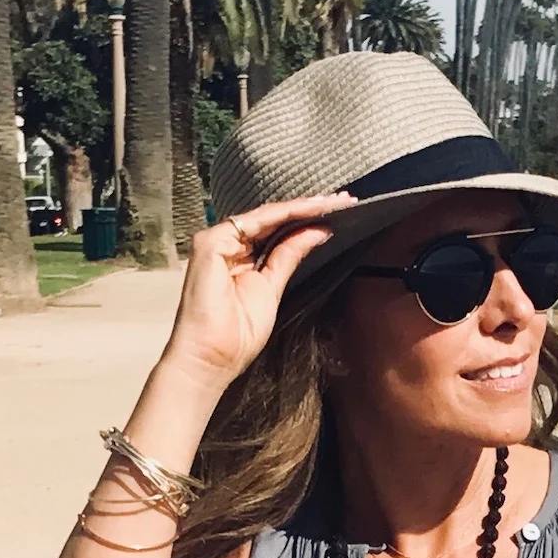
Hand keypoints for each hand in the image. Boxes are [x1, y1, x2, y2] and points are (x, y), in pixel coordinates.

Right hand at [161, 196, 355, 391]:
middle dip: (311, 208)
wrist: (211, 358)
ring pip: (267, 215)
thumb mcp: (273, 288)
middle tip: (346, 200)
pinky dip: (286, 213)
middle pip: (274, 219)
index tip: (341, 213)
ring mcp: (217, 241)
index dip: (308, 220)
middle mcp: (227, 244)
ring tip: (336, 201)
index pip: (277, 230)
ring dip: (303, 206)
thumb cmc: (236, 335)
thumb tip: (318, 231)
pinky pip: (256, 221)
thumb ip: (289, 257)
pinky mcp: (211, 243)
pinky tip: (313, 210)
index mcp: (240, 257)